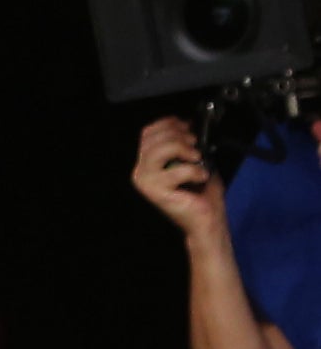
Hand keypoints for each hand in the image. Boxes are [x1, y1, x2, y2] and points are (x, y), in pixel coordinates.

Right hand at [131, 116, 226, 235]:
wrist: (207, 224)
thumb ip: (186, 146)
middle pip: (153, 137)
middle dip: (178, 135)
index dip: (167, 124)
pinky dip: (195, 170)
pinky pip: (177, 171)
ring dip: (183, 149)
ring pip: (159, 150)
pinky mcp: (155, 191)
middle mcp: (140, 171)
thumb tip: (187, 126)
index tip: (186, 124)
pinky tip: (202, 177)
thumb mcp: (195, 164)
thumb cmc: (203, 196)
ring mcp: (145, 181)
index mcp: (147, 163)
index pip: (148, 133)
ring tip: (197, 158)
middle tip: (195, 144)